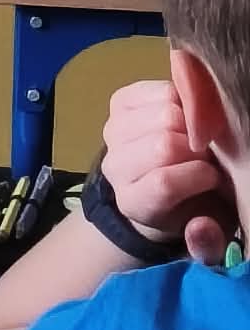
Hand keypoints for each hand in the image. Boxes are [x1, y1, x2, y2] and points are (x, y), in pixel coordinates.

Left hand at [101, 79, 234, 254]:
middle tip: (210, 155)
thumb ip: (206, 240)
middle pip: (164, 144)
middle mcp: (114, 166)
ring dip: (193, 122)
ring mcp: (114, 130)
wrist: (161, 183)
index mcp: (134, 202)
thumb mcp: (205, 229)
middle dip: (199, 147)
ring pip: (164, 113)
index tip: (215, 178)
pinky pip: (161, 89)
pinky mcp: (121, 102)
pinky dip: (183, 99)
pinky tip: (188, 116)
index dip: (200, 176)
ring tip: (199, 137)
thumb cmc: (192, 205)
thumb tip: (201, 229)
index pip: (164, 183)